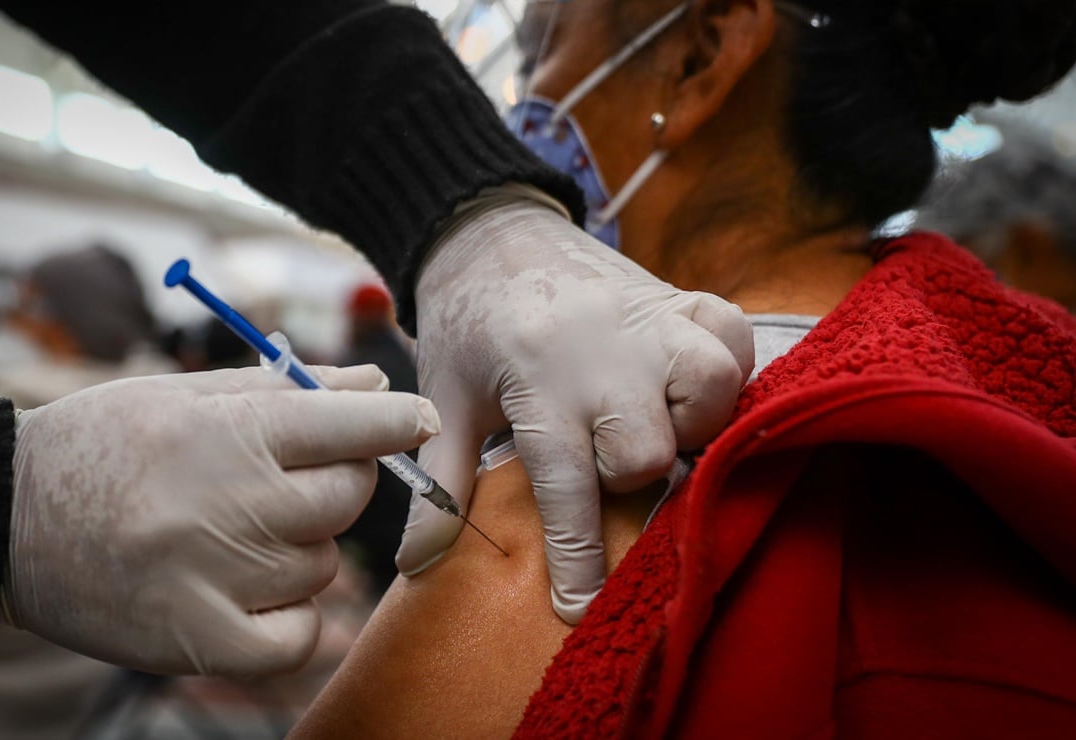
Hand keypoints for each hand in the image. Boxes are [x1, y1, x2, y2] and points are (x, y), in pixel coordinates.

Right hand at [2, 365, 438, 674]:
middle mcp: (229, 504)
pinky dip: (290, 618)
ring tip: (237, 533)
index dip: (397, 420)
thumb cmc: (101, 443)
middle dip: (338, 482)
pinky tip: (250, 590)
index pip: (352, 424)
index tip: (418, 418)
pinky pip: (298, 636)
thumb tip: (374, 381)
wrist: (2, 519)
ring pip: (323, 565)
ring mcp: (214, 578)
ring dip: (300, 549)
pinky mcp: (196, 639)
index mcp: (227, 434)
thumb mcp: (185, 394)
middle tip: (290, 479)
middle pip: (347, 498)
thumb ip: (287, 390)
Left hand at [397, 197, 752, 623]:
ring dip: (691, 423)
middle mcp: (603, 354)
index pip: (568, 486)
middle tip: (605, 464)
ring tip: (659, 425)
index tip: (579, 608)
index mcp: (538, 382)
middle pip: (647, 449)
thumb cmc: (465, 323)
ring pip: (708, 387)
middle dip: (629, 477)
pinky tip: (693, 386)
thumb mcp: (443, 400)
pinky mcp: (678, 296)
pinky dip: (727, 367)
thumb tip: (416, 565)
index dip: (578, 557)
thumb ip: (442, 485)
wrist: (491, 230)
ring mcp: (649, 320)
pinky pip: (732, 335)